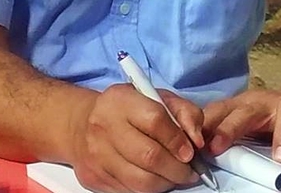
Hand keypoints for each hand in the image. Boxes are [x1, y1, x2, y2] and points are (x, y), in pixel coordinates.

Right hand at [68, 83, 204, 192]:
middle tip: (190, 172)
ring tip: (176, 177)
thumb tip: (197, 141)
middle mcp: (104, 126)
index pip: (155, 120)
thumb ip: (184, 112)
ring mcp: (97, 154)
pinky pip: (129, 191)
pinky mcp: (94, 177)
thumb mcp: (157, 97)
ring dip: (165, 183)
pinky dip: (149, 190)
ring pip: (140, 181)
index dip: (178, 139)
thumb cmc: (128, 109)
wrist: (83, 125)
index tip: (191, 151)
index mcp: (121, 99)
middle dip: (177, 169)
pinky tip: (156, 179)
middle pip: (149, 156)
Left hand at [203, 74, 280, 165]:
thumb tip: (196, 150)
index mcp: (245, 104)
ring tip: (280, 159)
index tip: (191, 143)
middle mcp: (266, 101)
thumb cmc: (276, 114)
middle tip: (217, 147)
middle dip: (230, 127)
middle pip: (246, 110)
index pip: (220, 110)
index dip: (204, 125)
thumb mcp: (251, 118)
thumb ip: (228, 130)